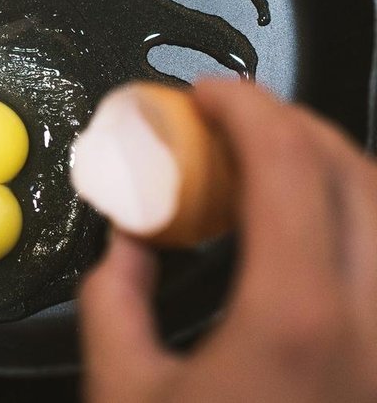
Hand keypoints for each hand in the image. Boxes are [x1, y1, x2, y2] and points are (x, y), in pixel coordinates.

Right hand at [80, 81, 376, 401]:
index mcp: (294, 319)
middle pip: (354, 171)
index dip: (245, 106)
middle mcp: (370, 325)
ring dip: (327, 163)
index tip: (207, 93)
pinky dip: (344, 213)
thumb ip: (114, 301)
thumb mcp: (124, 393)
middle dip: (291, 121)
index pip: (287, 164)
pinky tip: (300, 229)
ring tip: (267, 162)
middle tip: (234, 117)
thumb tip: (127, 246)